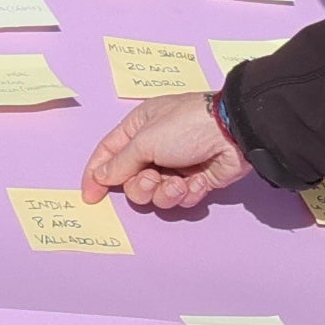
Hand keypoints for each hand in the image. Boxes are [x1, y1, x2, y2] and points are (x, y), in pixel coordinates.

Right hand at [82, 95, 253, 213]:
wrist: (234, 134)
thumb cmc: (186, 126)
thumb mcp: (146, 140)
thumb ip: (120, 162)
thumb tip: (100, 175)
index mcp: (139, 128)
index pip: (108, 153)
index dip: (96, 175)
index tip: (91, 197)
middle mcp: (154, 147)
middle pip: (131, 180)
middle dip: (141, 186)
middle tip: (152, 179)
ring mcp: (176, 165)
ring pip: (155, 194)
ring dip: (166, 192)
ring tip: (179, 183)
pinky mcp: (195, 180)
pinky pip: (180, 198)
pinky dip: (188, 192)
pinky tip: (199, 180)